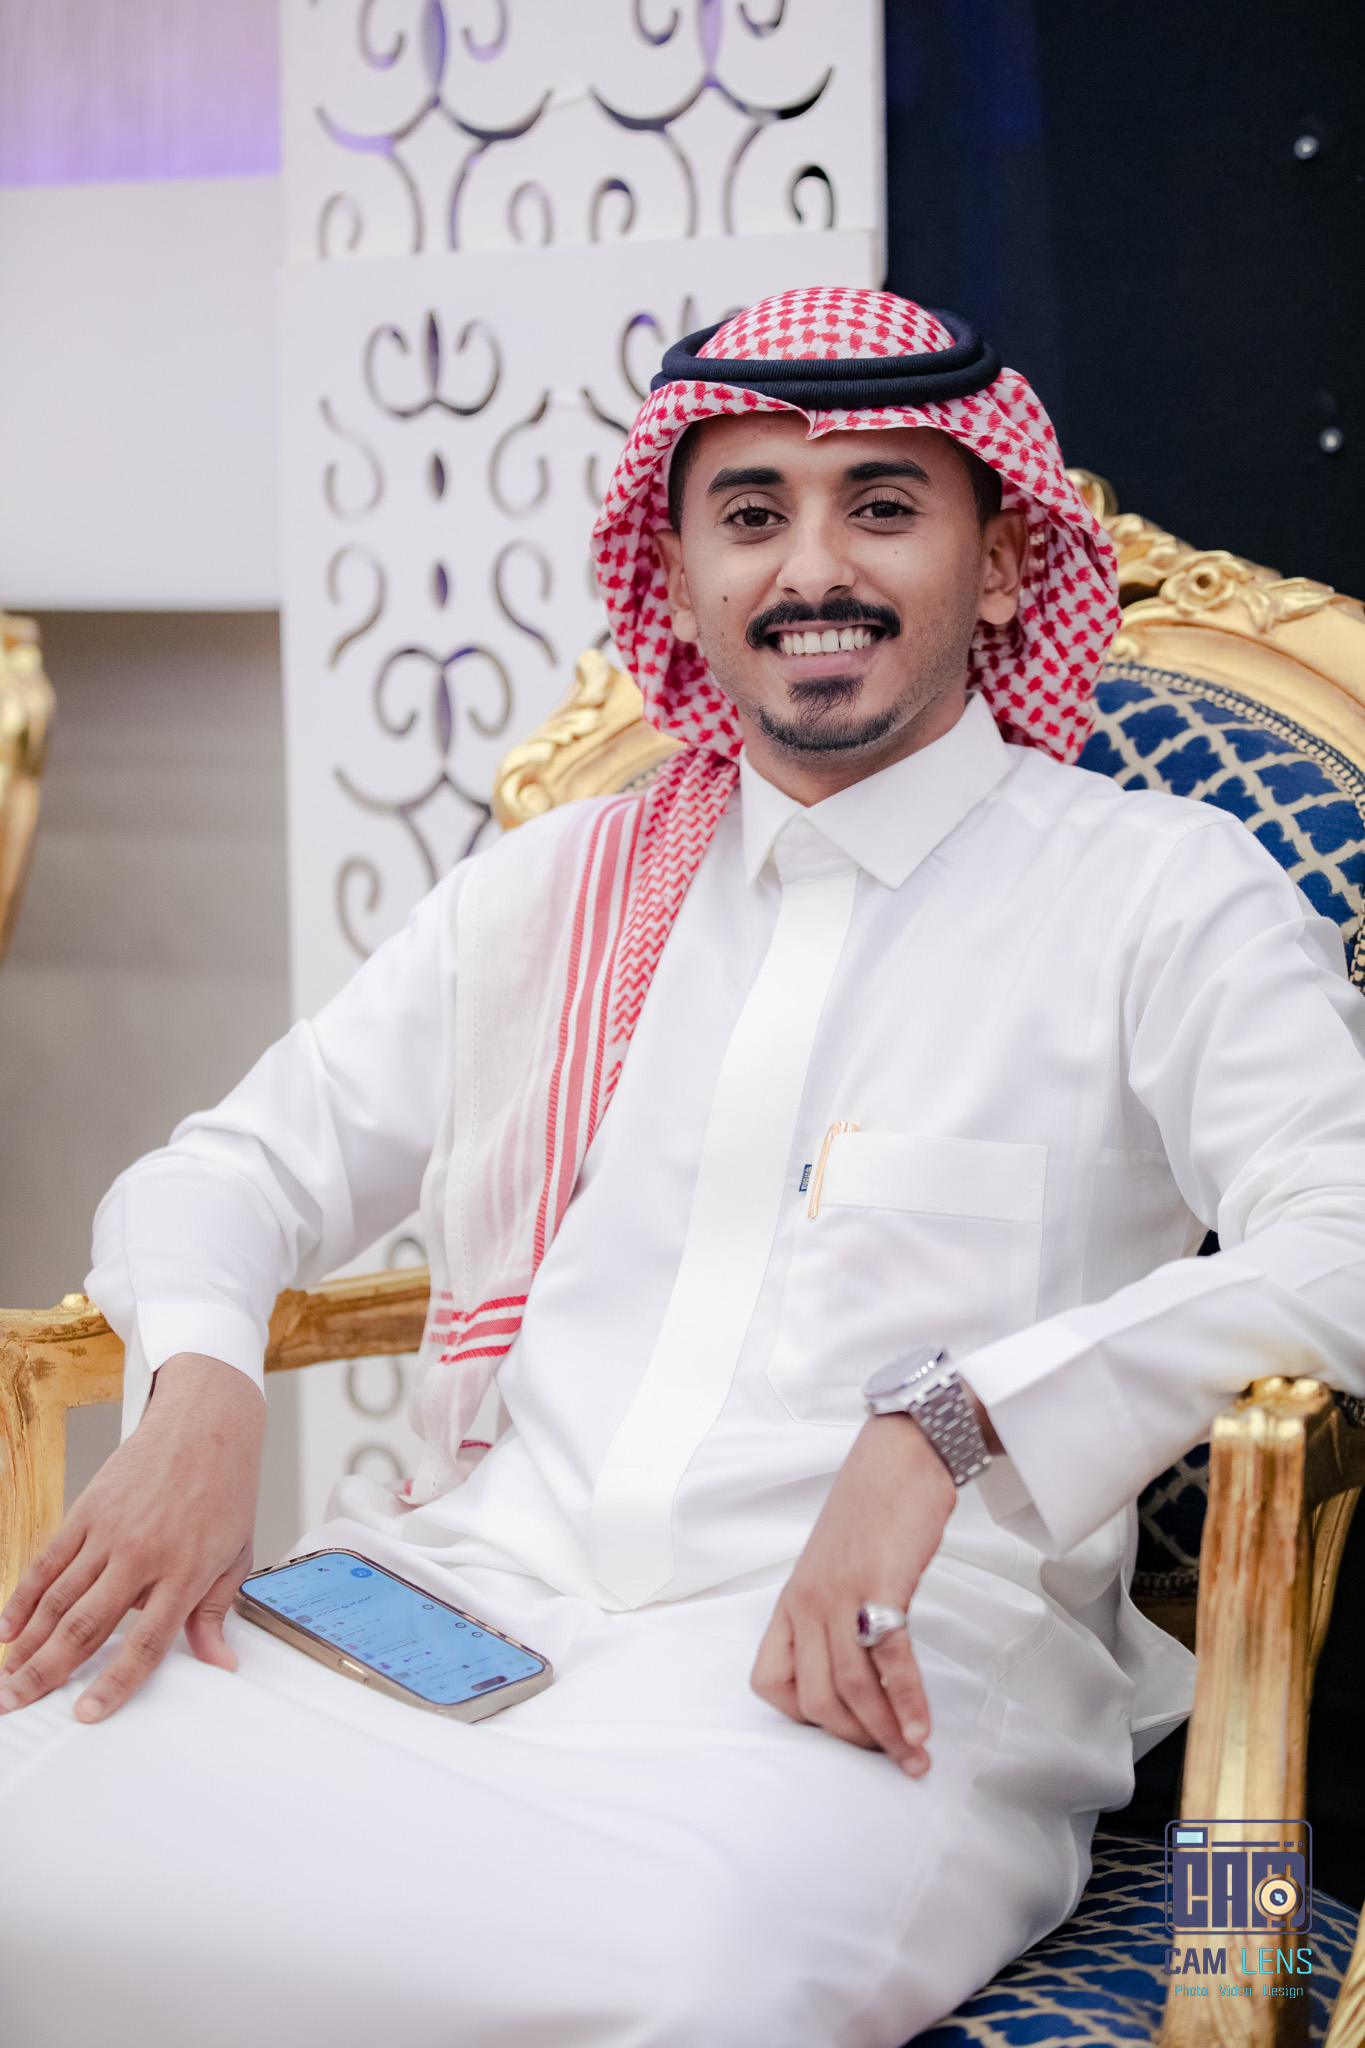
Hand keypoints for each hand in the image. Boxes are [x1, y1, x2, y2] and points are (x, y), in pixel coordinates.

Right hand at [0, 1354, 264, 1722]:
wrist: (207, 1424)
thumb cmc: (226, 1490)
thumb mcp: (235, 1555)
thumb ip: (215, 1613)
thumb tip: (218, 1662)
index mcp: (185, 1573)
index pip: (145, 1644)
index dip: (113, 1685)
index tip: (85, 1714)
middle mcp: (144, 1555)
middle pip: (86, 1627)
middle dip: (46, 1673)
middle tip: (15, 1704)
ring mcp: (111, 1531)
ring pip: (58, 1599)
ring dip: (27, 1643)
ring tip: (6, 1678)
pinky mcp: (88, 1510)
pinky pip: (48, 1561)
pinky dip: (24, 1597)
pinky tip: (7, 1627)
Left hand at [750, 1414, 956, 1775]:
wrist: (901, 1454)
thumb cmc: (874, 1508)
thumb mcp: (838, 1566)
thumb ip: (837, 1612)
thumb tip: (857, 1662)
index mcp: (792, 1601)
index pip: (770, 1682)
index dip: (803, 1716)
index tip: (844, 1729)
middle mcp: (807, 1602)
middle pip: (815, 1699)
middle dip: (855, 1740)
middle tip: (891, 1757)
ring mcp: (840, 1593)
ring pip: (851, 1687)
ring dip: (886, 1733)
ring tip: (914, 1757)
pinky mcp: (880, 1584)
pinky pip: (888, 1659)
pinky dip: (907, 1701)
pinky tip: (921, 1727)